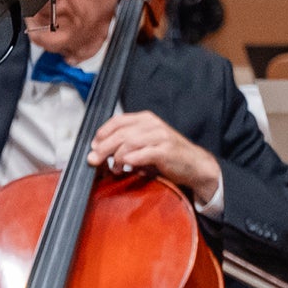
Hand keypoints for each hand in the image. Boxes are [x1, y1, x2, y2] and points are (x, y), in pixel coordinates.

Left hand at [89, 110, 219, 200]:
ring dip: (117, 157)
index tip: (93, 146)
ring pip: (129, 143)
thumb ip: (124, 144)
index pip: (117, 121)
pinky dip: (131, 161)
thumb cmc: (167, 155)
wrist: (195, 165)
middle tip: (94, 160)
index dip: (102, 133)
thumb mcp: (144, 144)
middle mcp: (153, 125)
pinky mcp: (166, 151)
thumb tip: (98, 152)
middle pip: (120, 133)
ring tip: (115, 168)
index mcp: (146, 119)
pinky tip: (127, 167)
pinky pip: (142, 154)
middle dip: (103, 148)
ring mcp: (161, 137)